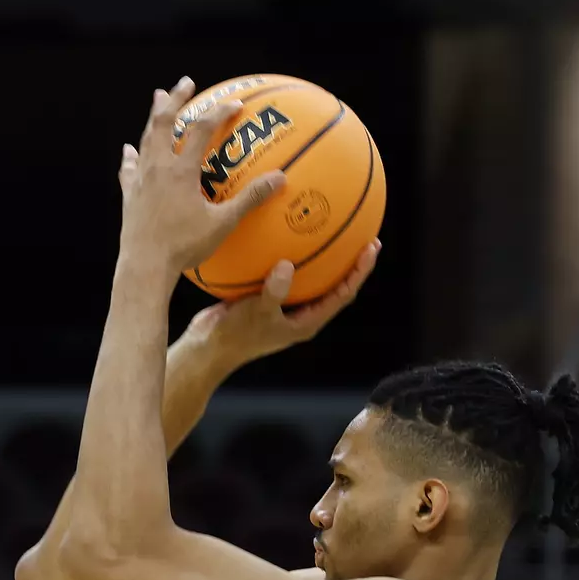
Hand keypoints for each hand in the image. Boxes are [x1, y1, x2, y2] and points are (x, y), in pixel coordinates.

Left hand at [118, 77, 285, 276]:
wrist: (144, 266)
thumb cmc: (184, 246)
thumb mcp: (222, 224)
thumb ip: (250, 200)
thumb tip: (280, 178)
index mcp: (180, 171)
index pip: (201, 130)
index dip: (219, 113)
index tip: (235, 104)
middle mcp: (157, 169)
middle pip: (163, 122)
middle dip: (174, 99)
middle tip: (185, 83)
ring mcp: (140, 181)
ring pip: (145, 139)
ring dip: (153, 118)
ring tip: (158, 100)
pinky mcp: (129, 196)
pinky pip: (129, 169)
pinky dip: (131, 156)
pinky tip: (129, 150)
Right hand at [180, 240, 380, 365]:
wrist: (206, 347)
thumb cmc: (236, 336)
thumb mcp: (257, 312)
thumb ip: (275, 291)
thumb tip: (287, 265)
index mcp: (307, 322)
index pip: (343, 295)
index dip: (359, 272)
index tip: (371, 248)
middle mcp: (300, 314)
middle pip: (334, 286)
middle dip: (350, 264)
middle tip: (363, 238)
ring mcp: (283, 306)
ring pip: (310, 279)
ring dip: (322, 259)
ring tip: (329, 232)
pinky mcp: (265, 298)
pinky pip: (282, 274)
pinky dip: (286, 256)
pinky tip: (281, 236)